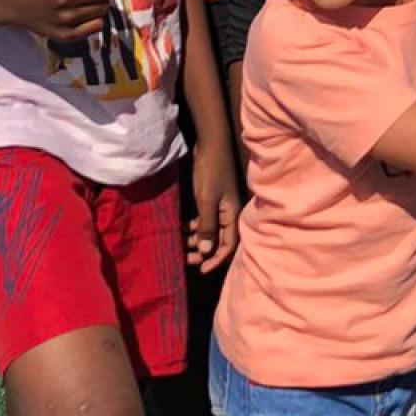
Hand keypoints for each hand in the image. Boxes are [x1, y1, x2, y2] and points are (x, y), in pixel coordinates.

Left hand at [188, 135, 240, 273]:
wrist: (212, 145)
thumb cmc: (211, 172)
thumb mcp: (206, 201)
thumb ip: (206, 226)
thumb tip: (205, 252)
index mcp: (232, 216)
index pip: (228, 246)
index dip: (216, 260)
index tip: (201, 270)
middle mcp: (229, 214)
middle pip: (220, 241)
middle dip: (205, 253)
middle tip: (187, 260)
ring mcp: (221, 207)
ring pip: (211, 231)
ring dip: (198, 240)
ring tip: (183, 246)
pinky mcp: (212, 200)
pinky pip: (206, 221)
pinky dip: (196, 227)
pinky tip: (184, 229)